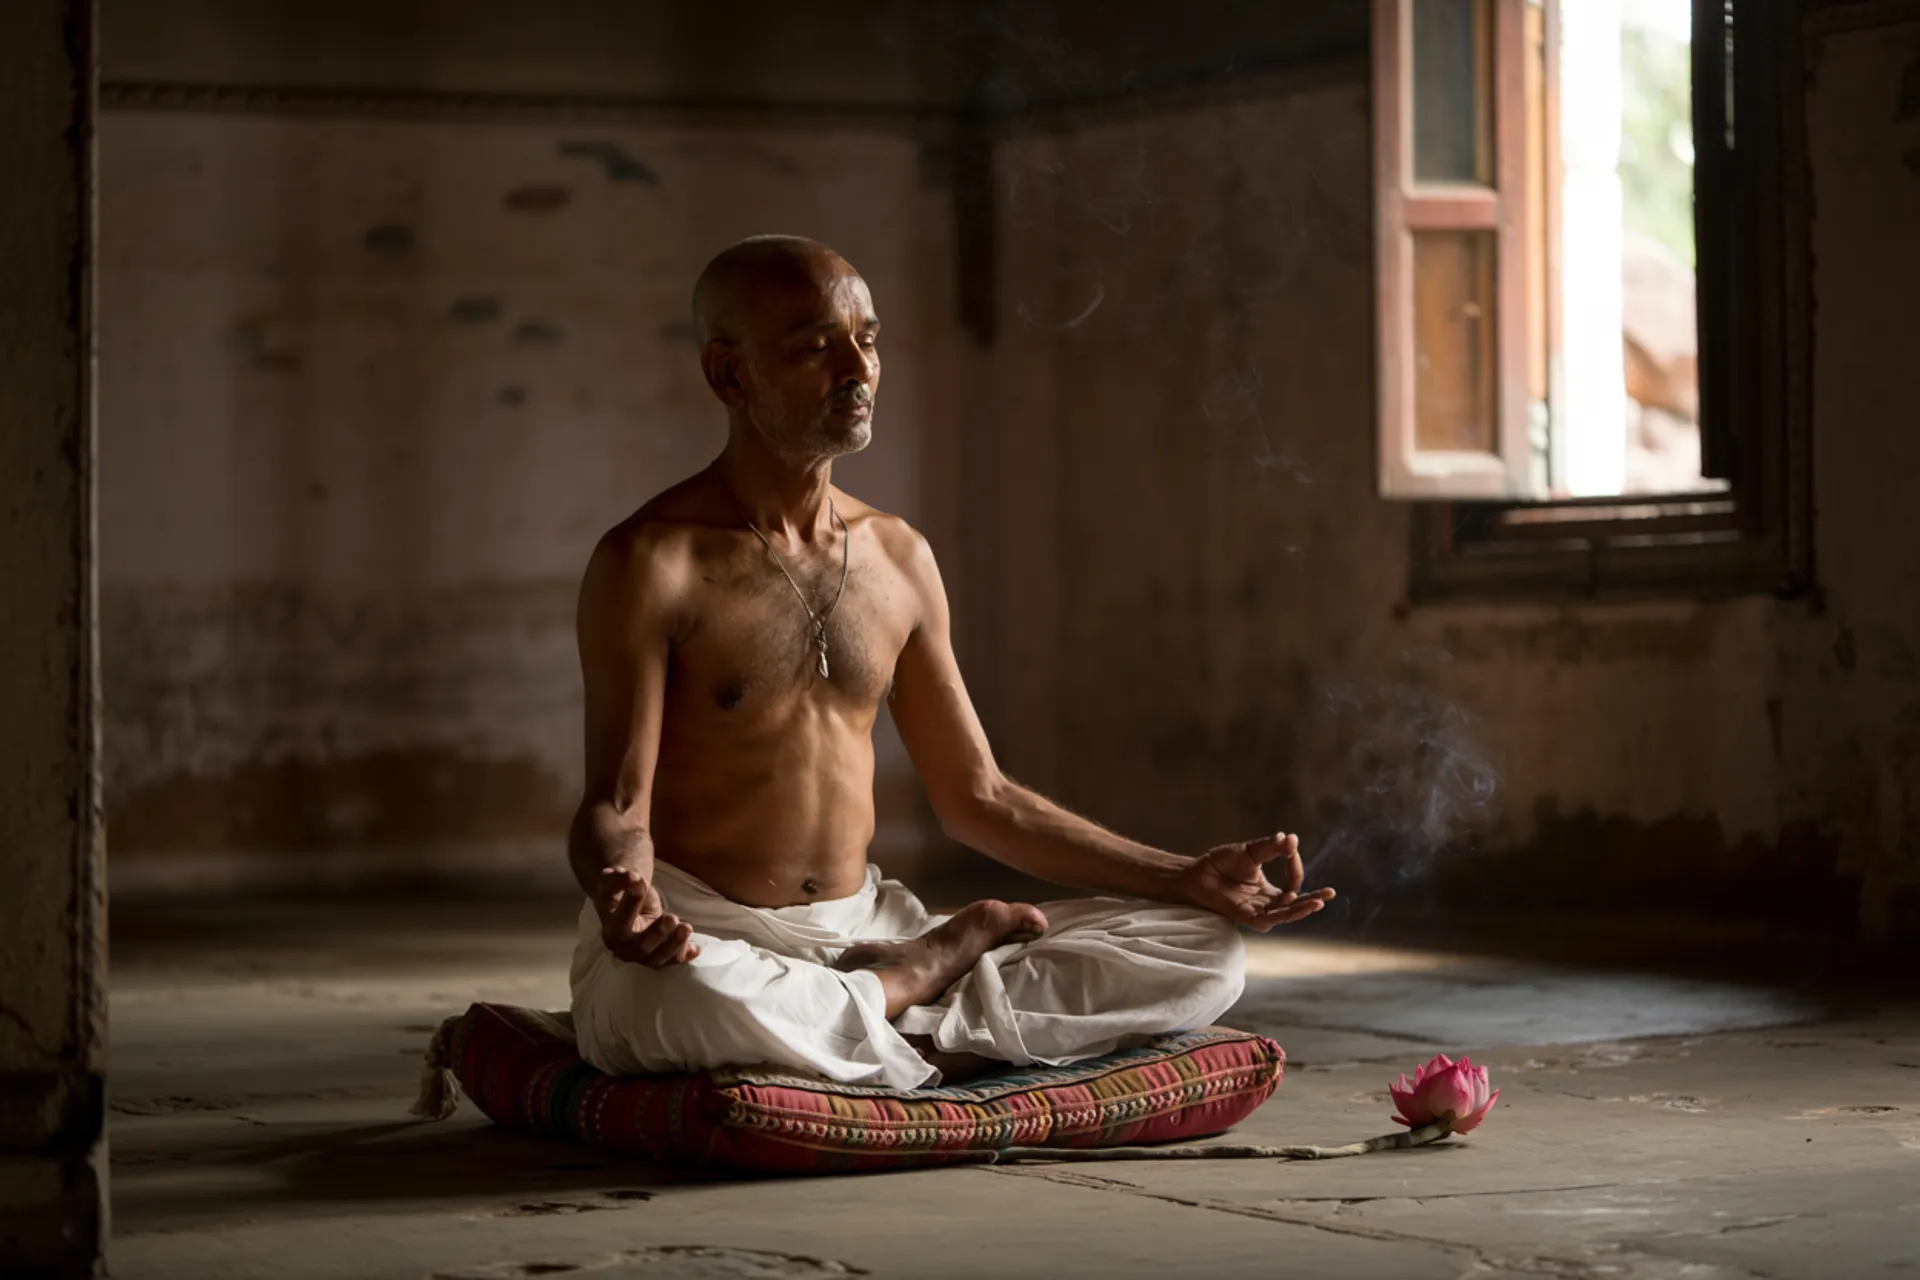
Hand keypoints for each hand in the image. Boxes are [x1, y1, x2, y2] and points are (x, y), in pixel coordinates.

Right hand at [594, 867, 701, 967]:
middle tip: (672, 918)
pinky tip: (696, 948)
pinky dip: (684, 956)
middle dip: (658, 934)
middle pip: (641, 947)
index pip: (620, 922)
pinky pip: (672, 962)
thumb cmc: (622, 895)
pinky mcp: (660, 957)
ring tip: (687, 927)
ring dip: (674, 945)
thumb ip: (616, 879)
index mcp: (611, 930)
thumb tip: (626, 875)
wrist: (628, 907)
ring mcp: (643, 956)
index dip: (631, 903)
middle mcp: (624, 948)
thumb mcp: (615, 883)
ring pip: (658, 959)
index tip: (640, 881)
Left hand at [1178, 832, 1336, 931]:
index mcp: (1269, 890)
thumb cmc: (1220, 864)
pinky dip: (1280, 912)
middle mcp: (1266, 903)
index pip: (1292, 882)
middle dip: (1313, 899)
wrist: (1195, 873)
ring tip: (1318, 902)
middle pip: (1296, 904)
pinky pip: (1267, 919)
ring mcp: (1257, 911)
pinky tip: (1290, 903)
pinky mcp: (1245, 917)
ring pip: (1285, 914)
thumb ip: (1270, 847)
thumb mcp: (1250, 852)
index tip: (1289, 846)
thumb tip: (1290, 838)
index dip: (1294, 864)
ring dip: (1301, 908)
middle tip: (1330, 893)